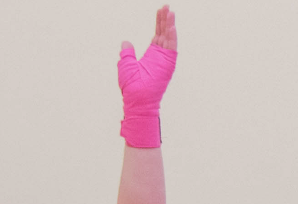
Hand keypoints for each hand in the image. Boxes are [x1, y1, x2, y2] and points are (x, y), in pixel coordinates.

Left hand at [115, 6, 179, 148]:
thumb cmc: (131, 87)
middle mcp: (160, 56)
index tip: (160, 11)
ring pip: (169, 38)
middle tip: (166, 6)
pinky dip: (172, 35)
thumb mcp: (125, 65)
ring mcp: (165, 59)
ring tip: (170, 11)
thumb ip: (127, 53)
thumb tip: (126, 42)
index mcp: (152, 55)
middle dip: (165, 19)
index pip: (157, 34)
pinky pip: (172, 47)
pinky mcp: (168, 64)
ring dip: (170, 25)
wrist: (137, 100)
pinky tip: (171, 25)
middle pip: (164, 33)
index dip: (158, 22)